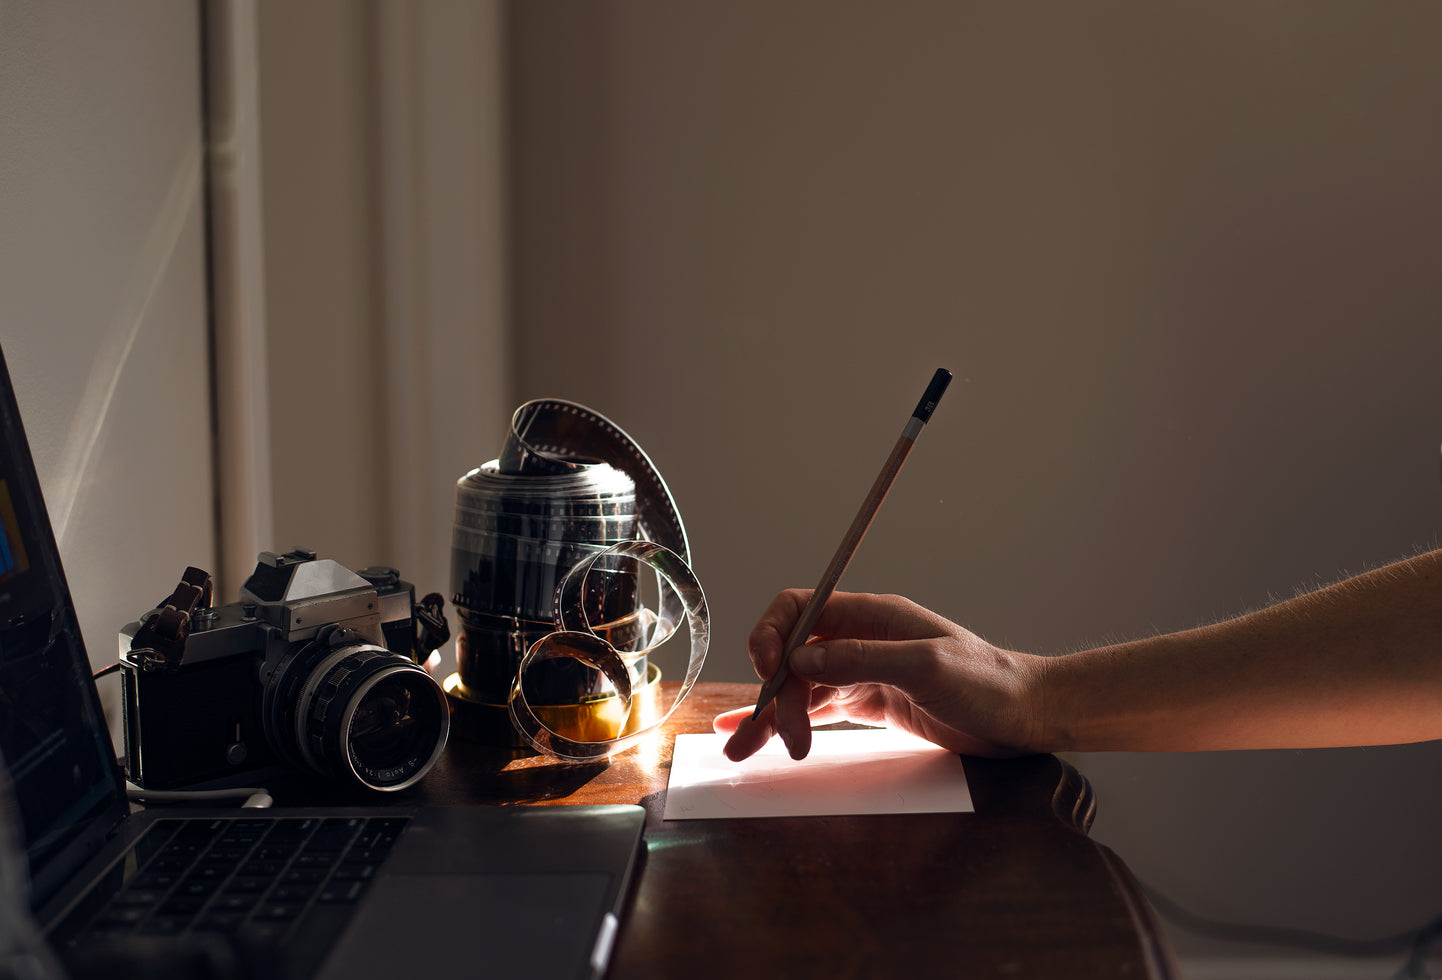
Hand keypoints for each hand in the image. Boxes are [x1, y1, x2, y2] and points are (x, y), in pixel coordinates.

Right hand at [713, 590, 1048, 760]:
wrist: (1024, 715)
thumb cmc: (987, 683)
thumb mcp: (925, 666)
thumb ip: (862, 658)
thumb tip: (800, 660)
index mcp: (871, 615)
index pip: (799, 609)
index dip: (771, 635)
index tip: (767, 672)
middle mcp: (860, 638)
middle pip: (793, 657)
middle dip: (771, 694)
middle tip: (762, 737)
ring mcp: (864, 670)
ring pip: (801, 687)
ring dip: (774, 715)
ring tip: (746, 750)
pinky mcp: (871, 701)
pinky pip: (819, 707)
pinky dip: (791, 721)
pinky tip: (765, 736)